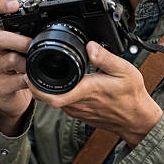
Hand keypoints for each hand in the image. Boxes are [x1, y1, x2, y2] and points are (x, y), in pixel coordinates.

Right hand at [0, 0, 32, 135]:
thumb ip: (34, 33)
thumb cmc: (22, 65)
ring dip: (26, 61)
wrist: (15, 95)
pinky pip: (13, 81)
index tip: (14, 5)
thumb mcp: (26, 46)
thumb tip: (56, 20)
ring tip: (34, 65)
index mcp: (1, 34)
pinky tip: (31, 79)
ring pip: (9, 59)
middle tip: (32, 45)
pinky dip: (26, 80)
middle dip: (19, 40)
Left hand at [25, 41, 162, 147]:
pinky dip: (55, 92)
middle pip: (47, 97)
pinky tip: (58, 81)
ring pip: (53, 100)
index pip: (53, 95)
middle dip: (35, 83)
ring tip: (40, 70)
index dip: (36, 86)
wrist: (136, 118)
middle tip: (29, 66)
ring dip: (44, 88)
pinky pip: (62, 103)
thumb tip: (90, 45)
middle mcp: (79, 103)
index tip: (27, 73)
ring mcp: (78, 110)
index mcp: (86, 91)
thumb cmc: (131, 95)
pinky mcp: (80, 113)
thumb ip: (105, 57)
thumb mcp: (124, 70)